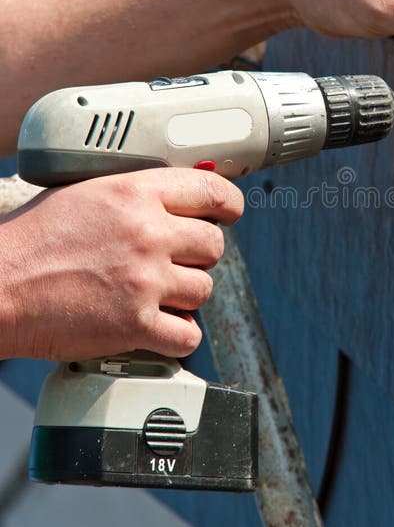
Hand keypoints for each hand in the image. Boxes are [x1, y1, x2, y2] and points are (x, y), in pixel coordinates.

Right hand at [0, 169, 242, 360]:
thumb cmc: (30, 242)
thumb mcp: (84, 194)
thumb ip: (133, 196)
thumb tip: (171, 202)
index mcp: (135, 193)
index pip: (211, 191)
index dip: (228, 204)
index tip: (230, 212)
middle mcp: (148, 234)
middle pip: (214, 245)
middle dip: (198, 256)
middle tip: (173, 262)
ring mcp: (145, 280)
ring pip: (205, 290)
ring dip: (185, 295)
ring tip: (154, 295)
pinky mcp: (137, 324)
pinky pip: (189, 335)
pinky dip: (178, 335)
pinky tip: (158, 327)